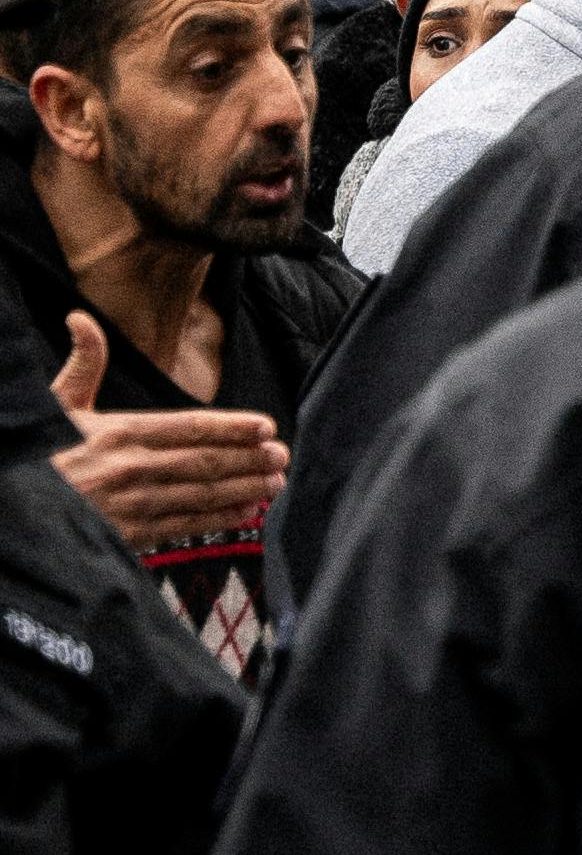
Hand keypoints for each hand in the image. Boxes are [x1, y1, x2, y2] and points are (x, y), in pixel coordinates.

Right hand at [49, 315, 284, 555]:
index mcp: (118, 432)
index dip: (230, 427)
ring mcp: (133, 505)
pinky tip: (246, 512)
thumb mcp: (55, 405)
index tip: (264, 426)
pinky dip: (219, 519)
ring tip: (275, 482)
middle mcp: (131, 468)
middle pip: (204, 461)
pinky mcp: (130, 537)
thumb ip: (82, 363)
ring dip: (243, 488)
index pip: (188, 427)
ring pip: (201, 494)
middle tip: (282, 455)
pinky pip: (184, 525)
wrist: (13, 512)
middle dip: (248, 458)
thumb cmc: (37, 456)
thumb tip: (79, 317)